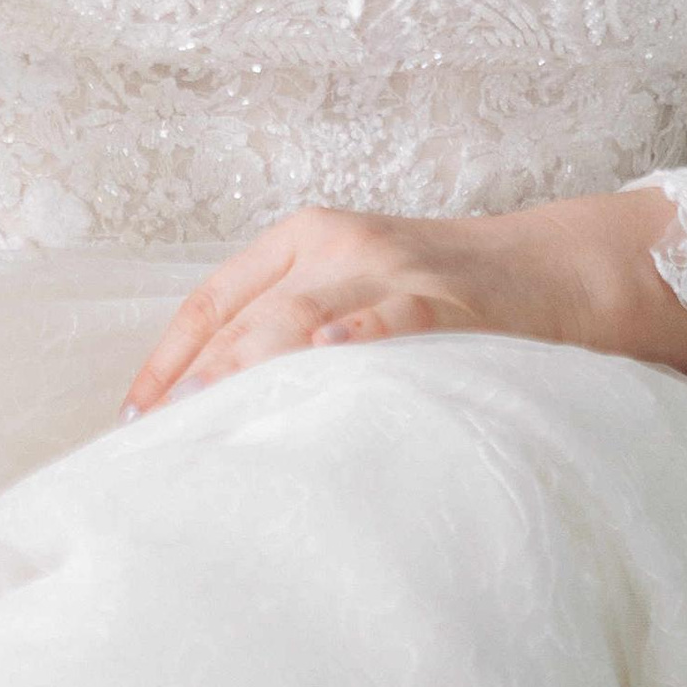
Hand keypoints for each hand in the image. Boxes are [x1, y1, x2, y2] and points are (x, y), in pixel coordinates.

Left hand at [125, 187, 686, 414]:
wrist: (554, 270)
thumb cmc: (438, 303)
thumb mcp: (352, 295)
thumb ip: (287, 334)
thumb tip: (208, 415)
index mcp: (301, 240)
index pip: (210, 301)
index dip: (166, 362)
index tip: (132, 423)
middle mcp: (336, 247)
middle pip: (245, 315)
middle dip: (198, 381)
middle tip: (159, 446)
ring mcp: (392, 267)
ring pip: (301, 314)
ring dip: (252, 369)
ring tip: (207, 420)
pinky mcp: (448, 294)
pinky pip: (396, 316)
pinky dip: (360, 337)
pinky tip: (326, 361)